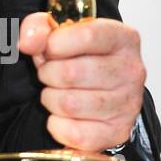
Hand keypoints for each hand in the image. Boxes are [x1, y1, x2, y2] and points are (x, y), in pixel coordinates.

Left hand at [18, 13, 145, 152]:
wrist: (94, 84)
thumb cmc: (77, 55)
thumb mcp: (57, 30)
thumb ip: (38, 27)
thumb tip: (28, 42)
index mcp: (122, 38)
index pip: (88, 36)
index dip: (56, 44)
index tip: (48, 48)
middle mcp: (131, 71)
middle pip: (71, 73)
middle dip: (48, 73)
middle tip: (51, 73)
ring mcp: (128, 104)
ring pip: (69, 105)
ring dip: (51, 98)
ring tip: (58, 91)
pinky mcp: (118, 131)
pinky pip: (75, 134)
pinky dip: (58, 125)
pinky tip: (63, 114)